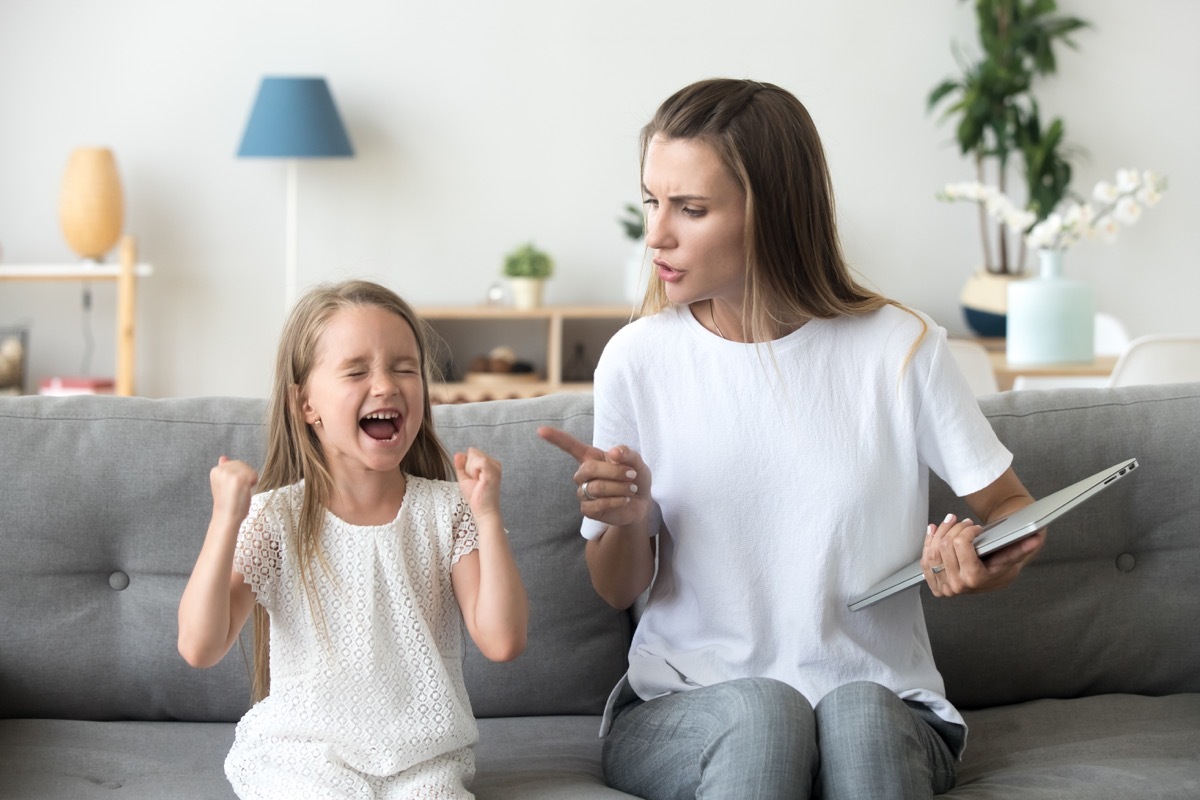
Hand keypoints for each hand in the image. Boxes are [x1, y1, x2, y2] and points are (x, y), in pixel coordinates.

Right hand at [210, 456, 257, 525]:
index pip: (236, 464)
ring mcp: (229, 474)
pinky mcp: (238, 479)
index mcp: (215, 470)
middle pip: (243, 464)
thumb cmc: (228, 503)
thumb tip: (223, 457)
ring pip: (249, 469)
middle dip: (245, 476)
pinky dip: (253, 483)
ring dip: (250, 480)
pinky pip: (253, 474)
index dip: (239, 476)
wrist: (227, 517)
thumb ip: (224, 470)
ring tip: (241, 491)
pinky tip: (246, 491)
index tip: (233, 488)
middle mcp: (220, 470)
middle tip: (238, 490)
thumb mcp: (223, 484)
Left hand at [454, 447, 501, 521]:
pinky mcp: (493, 471)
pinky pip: (479, 461)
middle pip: (472, 452)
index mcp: (490, 464)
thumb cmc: (476, 497)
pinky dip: (473, 471)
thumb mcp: (464, 478)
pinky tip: (479, 481)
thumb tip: (457, 454)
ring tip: (478, 482)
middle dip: (469, 467)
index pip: (472, 452)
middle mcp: (495, 463)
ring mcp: (495, 466)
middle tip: (476, 482)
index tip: (474, 479)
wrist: (483, 511)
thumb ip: (460, 465)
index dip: (467, 465)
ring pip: (474, 455)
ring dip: (470, 470)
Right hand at [537, 426, 650, 527]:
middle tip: (632, 475)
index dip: (555, 438)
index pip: (570, 446)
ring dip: (619, 488)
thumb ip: (627, 454)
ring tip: (632, 489)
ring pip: (596, 487)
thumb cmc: (634, 479)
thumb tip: (613, 453)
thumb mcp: (636, 462)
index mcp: (591, 457)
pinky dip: (615, 502)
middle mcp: (583, 474)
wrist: (640, 503)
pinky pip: (597, 504)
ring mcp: (582, 492)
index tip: (540, 430)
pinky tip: (624, 500)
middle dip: (614, 472)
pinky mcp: (587, 510)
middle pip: (589, 469)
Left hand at [922, 513, 1045, 596]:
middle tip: (963, 522)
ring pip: (932, 551)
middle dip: (954, 528)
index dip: (966, 530)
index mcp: (975, 579)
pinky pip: (925, 560)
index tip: (974, 527)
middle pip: (944, 545)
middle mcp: (957, 585)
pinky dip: (928, 542)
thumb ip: (1022, 547)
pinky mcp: (935, 584)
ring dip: (939, 532)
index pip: (960, 545)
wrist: (991, 580)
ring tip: (950, 522)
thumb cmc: (1000, 567)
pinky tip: (934, 530)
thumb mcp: (1011, 556)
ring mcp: (944, 586)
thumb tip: (1036, 538)